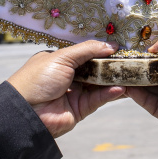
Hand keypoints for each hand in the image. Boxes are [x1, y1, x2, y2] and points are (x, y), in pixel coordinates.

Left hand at [7, 40, 124, 137]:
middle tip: (130, 60)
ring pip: (99, 84)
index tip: (120, 47)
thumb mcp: (62, 57)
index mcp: (59, 61)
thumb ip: (88, 50)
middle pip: (94, 68)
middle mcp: (68, 76)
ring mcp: (75, 93)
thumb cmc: (38, 78)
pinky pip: (98, 99)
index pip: (84, 53)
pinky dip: (110, 93)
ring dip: (114, 79)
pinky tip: (121, 88)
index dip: (101, 50)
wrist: (26, 113)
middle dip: (111, 64)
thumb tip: (111, 45)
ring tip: (131, 73)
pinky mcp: (80, 109)